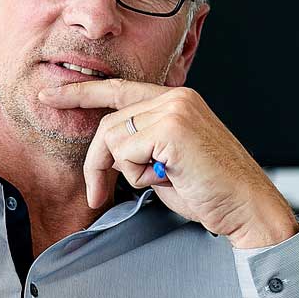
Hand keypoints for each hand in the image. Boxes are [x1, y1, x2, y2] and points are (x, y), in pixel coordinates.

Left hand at [36, 80, 298, 248]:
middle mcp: (176, 97)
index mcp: (177, 100)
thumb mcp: (167, 163)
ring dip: (126, 172)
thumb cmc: (211, 193)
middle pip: (108, 123)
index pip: (118, 90)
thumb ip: (141, 147)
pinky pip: (124, 152)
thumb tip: (107, 153)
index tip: (50, 95)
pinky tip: (167, 179)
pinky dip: (137, 175)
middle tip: (98, 194)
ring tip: (160, 182)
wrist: (248, 207)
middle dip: (97, 163)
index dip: (81, 92)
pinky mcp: (171, 128)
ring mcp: (174, 109)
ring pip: (113, 138)